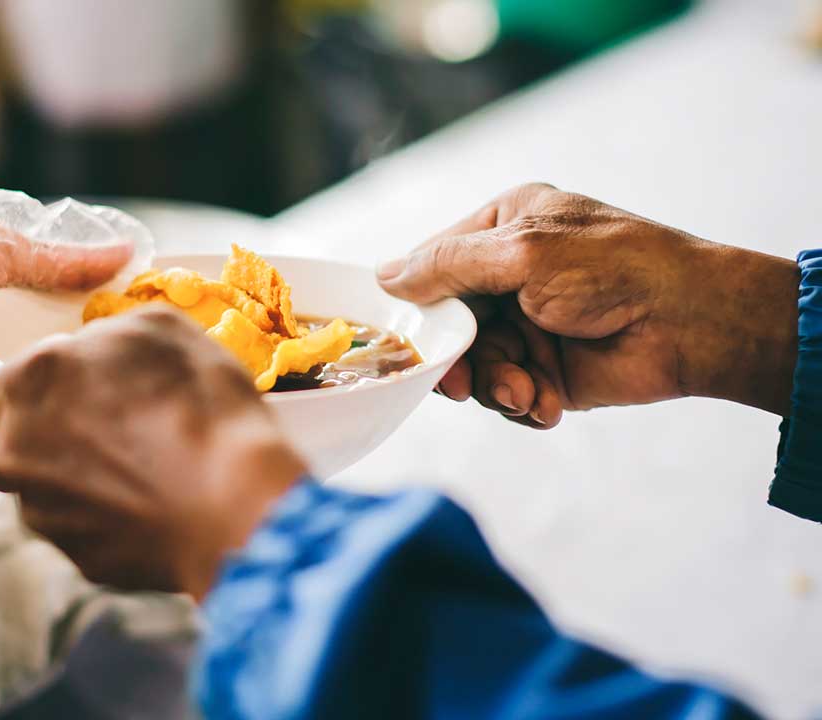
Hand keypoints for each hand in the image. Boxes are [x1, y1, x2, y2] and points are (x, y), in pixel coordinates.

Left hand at [0, 118, 146, 452]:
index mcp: (19, 325)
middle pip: (60, 387)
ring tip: (107, 403)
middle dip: (96, 391)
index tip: (162, 350)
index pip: (78, 350)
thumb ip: (64, 265)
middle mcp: (0, 362)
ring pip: (29, 410)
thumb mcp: (2, 250)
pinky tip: (49, 404)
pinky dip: (13, 413)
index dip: (114, 353)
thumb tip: (131, 256)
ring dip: (60, 408)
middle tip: (146, 387)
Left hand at [0, 307, 305, 597]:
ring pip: (38, 494)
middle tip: (97, 435)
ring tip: (129, 474)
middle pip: (6, 444)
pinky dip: (103, 522)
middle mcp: (15, 451)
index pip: (5, 384)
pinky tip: (146, 508)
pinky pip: (81, 533)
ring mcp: (41, 513)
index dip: (45, 387)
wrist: (237, 502)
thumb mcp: (159, 329)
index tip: (81, 392)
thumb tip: (94, 348)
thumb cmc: (201, 405)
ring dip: (67, 483)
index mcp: (28, 384)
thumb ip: (107, 333)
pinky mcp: (77, 558)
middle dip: (39, 439)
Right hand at [378, 183, 798, 425]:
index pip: (433, 264)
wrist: (693, 324)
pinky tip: (546, 402)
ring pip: (475, 365)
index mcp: (505, 227)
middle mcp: (511, 274)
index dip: (416, 304)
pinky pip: (508, 392)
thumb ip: (449, 265)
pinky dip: (522, 402)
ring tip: (524, 392)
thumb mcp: (523, 254)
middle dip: (458, 359)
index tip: (405, 338)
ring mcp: (529, 323)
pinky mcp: (548, 368)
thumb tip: (383, 277)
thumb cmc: (616, 268)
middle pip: (449, 324)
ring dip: (495, 385)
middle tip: (460, 386)